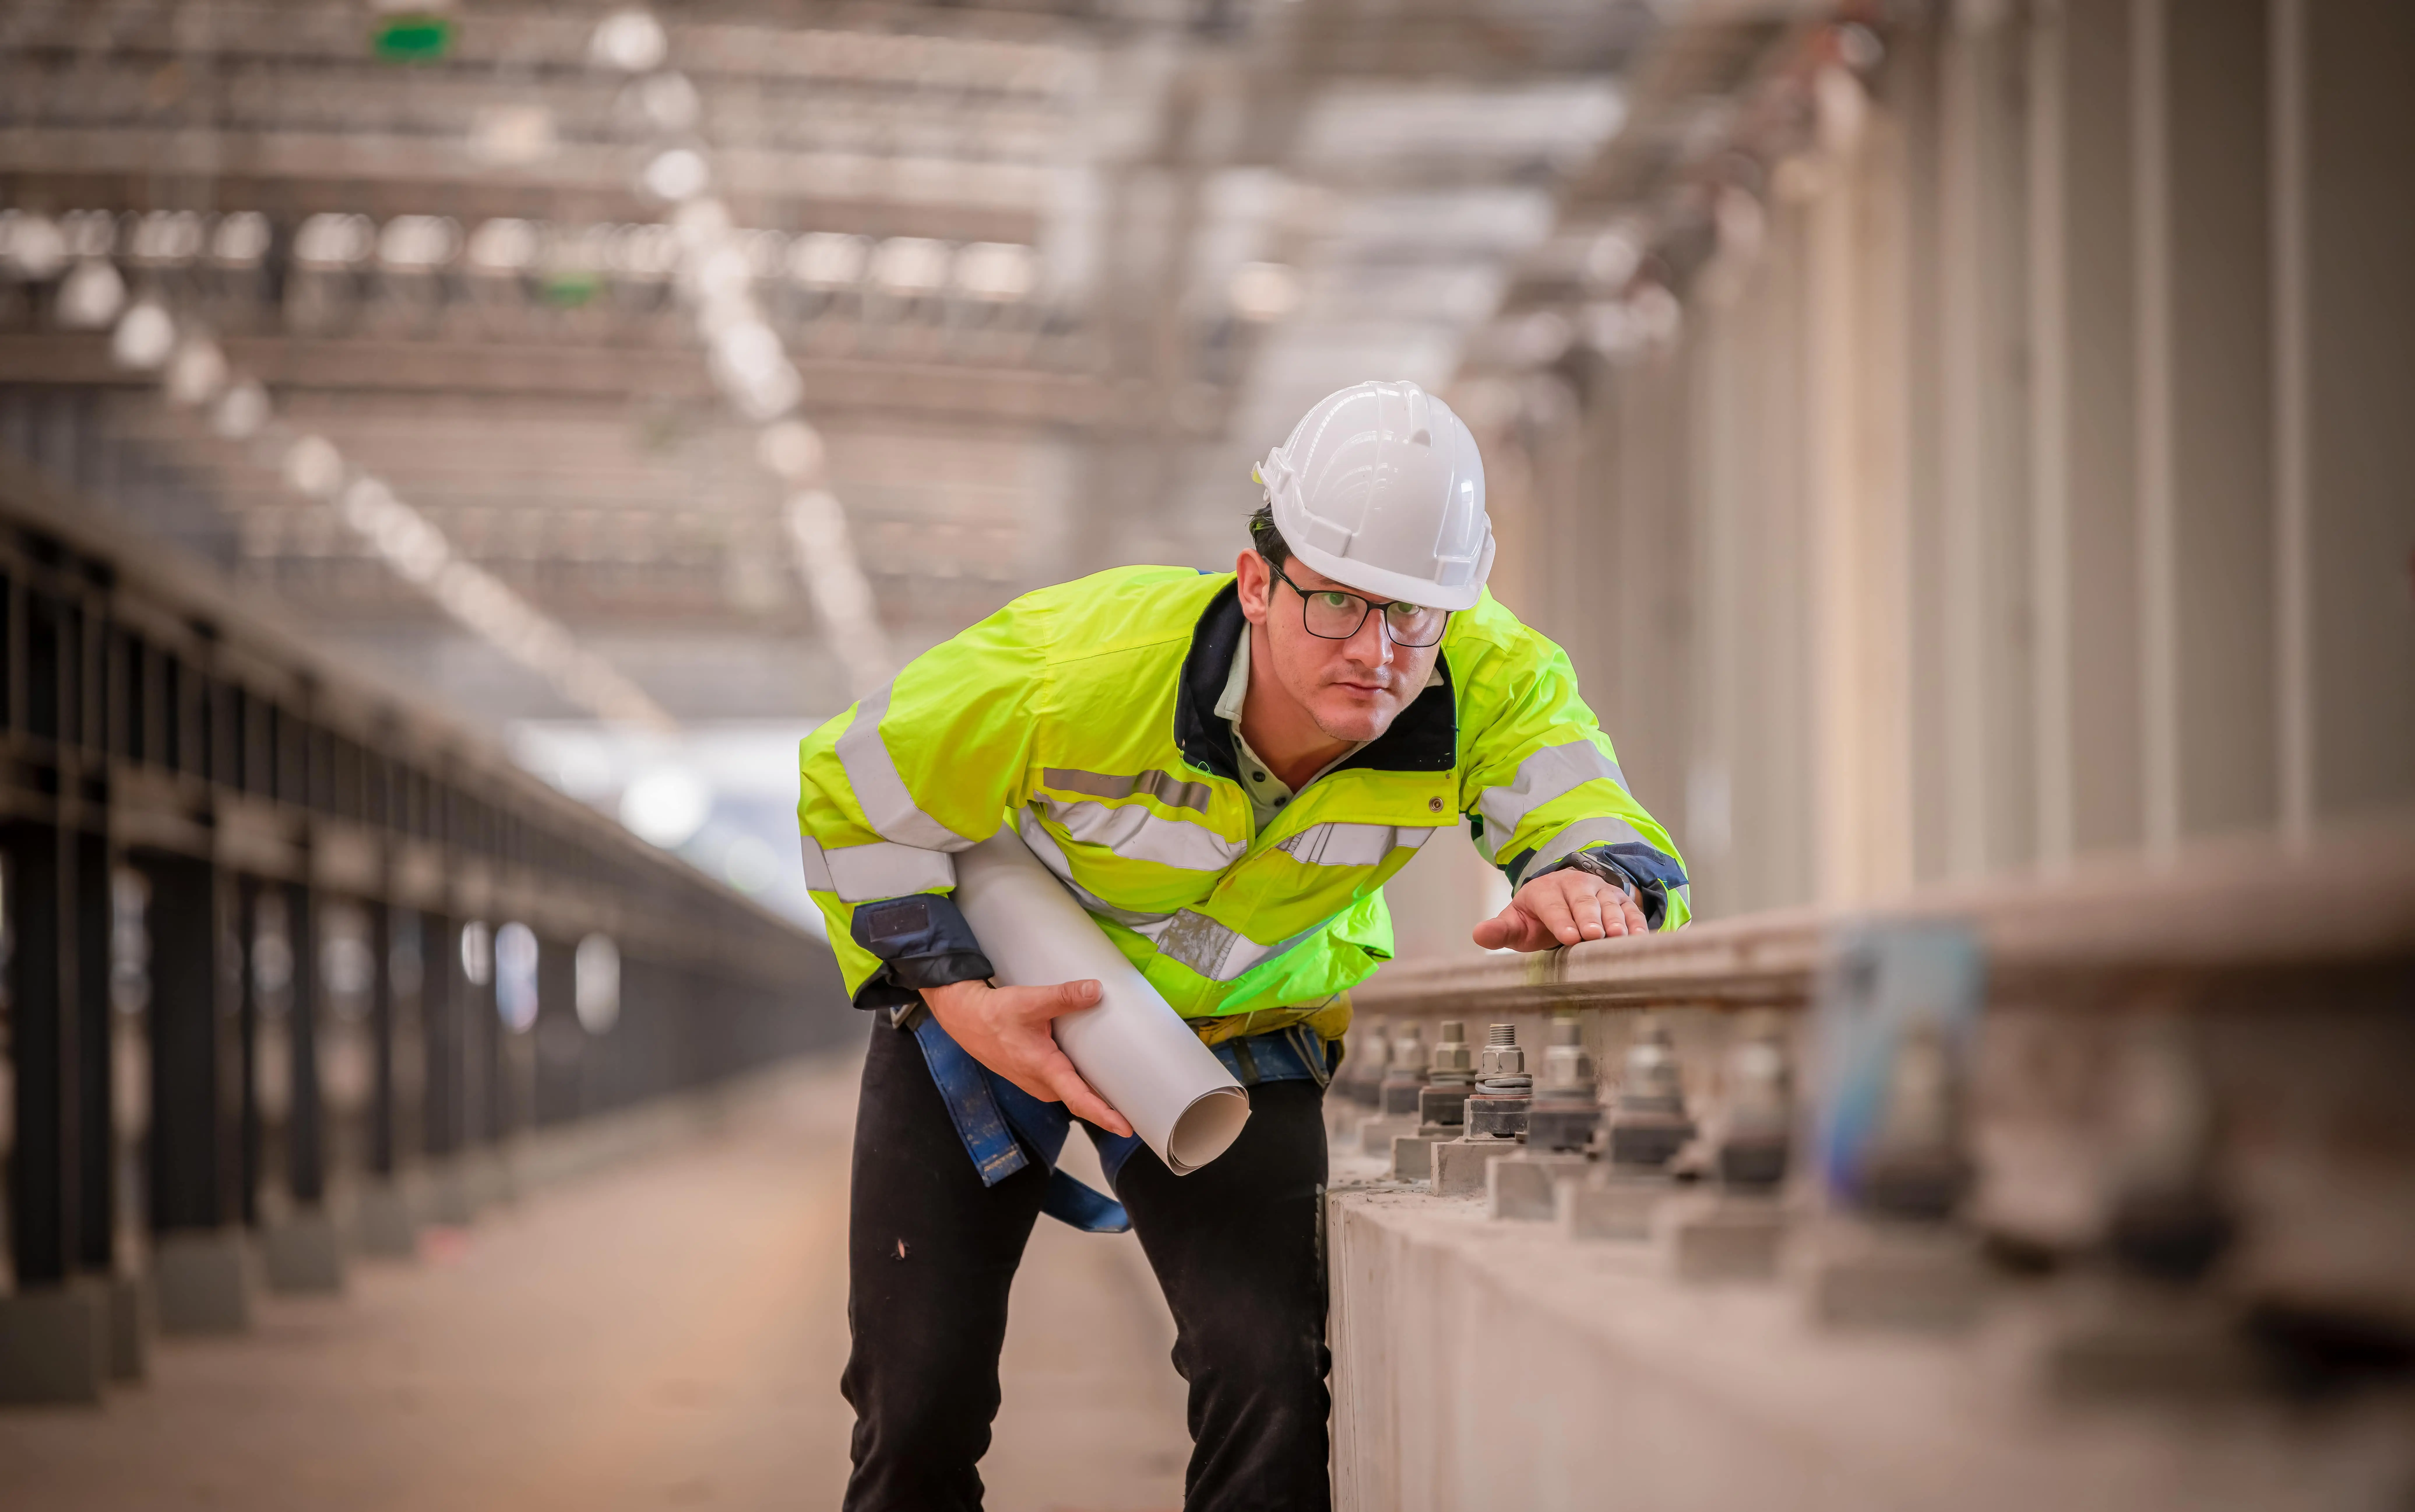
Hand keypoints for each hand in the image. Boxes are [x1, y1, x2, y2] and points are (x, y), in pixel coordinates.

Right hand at [920, 978, 1133, 1136]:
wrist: (965, 1018)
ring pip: (1072, 1091)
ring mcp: (1037, 1082)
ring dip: (1094, 1093)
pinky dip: (1080, 1081)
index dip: (1105, 1116)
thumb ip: (1064, 996)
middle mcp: (1041, 1083)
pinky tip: (1095, 1071)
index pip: (1080, 1100)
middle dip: (1109, 1106)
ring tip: (1125, 1090)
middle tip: (1140, 1107)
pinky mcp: (1034, 1075)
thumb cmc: (993, 1015)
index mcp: (1043, 1069)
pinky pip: (1063, 1083)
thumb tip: (1095, 990)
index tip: (1126, 1127)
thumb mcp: (1030, 1001)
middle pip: (1082, 1099)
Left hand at [1472, 869, 1647, 951]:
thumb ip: (1499, 930)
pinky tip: (1641, 938)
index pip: (1553, 906)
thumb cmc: (1537, 917)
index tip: (1568, 937)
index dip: (1561, 921)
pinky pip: (1631, 911)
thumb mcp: (1516, 922)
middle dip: (1590, 918)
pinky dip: (1637, 923)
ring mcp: (1601, 891)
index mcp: (1546, 891)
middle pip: (1583, 902)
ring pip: (1610, 903)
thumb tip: (1478, 935)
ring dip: (1615, 919)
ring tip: (1618, 935)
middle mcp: (1575, 886)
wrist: (1563, 897)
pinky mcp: (1621, 900)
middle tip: (1595, 934)